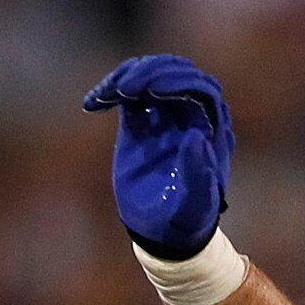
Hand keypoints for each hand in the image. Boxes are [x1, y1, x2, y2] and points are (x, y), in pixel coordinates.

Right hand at [81, 54, 234, 257]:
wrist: (164, 231)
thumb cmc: (187, 219)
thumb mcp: (197, 204)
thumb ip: (199, 173)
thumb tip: (196, 136)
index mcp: (211, 128)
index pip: (202, 89)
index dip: (178, 82)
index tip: (152, 90)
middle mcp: (191, 115)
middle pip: (176, 72)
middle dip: (151, 73)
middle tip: (125, 89)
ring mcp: (165, 115)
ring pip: (152, 75)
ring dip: (129, 76)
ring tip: (107, 94)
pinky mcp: (141, 120)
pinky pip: (129, 92)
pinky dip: (111, 90)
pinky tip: (93, 103)